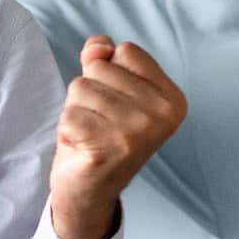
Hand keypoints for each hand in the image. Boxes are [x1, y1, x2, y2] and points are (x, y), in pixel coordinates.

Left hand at [47, 37, 184, 238]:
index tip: (116, 104)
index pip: (126, 50)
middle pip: (100, 67)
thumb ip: (103, 57)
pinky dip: (67, 130)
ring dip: (76, 111)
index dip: (109, 73)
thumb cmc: (100, 132)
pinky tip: (82, 147)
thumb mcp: (108, 87)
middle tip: (99, 123)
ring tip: (90, 133)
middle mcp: (161, 115)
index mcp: (172, 98)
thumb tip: (98, 46)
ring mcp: (136, 133)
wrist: (91, 191)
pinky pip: (69, 114)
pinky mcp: (106, 149)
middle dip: (89, 92)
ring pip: (81, 88)